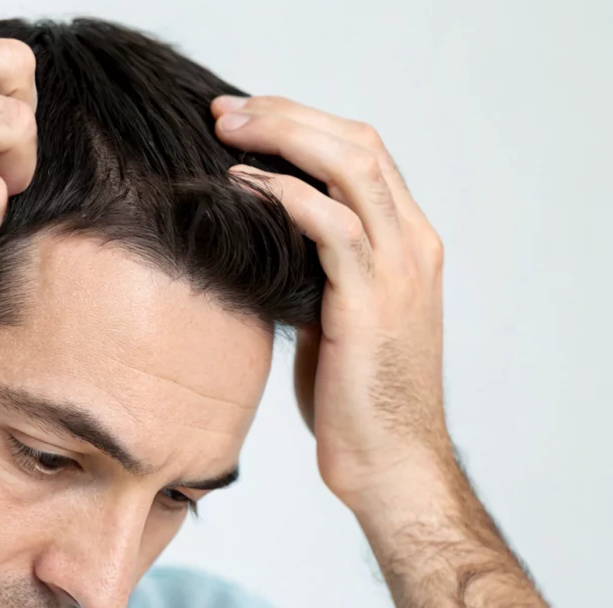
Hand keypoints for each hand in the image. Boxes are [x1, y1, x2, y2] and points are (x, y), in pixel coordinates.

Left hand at [209, 95, 454, 513]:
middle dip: (286, 115)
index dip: (304, 123)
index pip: (363, 151)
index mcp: (410, 242)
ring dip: (283, 137)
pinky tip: (242, 184)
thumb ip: (315, 272)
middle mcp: (414, 244)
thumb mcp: (335, 317)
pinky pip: (330, 224)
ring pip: (349, 166)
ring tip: (226, 131)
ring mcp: (399, 269)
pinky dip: (284, 193)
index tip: (245, 118)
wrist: (390, 464)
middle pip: (357, 141)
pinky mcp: (370, 301)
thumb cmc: (355, 400)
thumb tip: (260, 243)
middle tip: (224, 112)